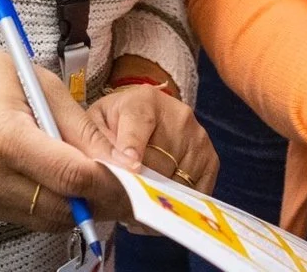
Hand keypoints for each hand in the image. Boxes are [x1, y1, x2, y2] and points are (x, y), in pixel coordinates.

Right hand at [0, 37, 129, 229]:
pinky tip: (58, 180)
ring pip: (45, 219)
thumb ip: (81, 128)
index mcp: (4, 137)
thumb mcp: (41, 84)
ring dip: (76, 205)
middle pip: (61, 208)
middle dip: (99, 200)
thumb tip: (119, 163)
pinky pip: (25, 215)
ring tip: (95, 181)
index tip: (135, 179)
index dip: (109, 182)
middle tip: (126, 187)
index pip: (70, 176)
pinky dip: (49, 203)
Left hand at [89, 83, 218, 193]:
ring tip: (136, 204)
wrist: (141, 117)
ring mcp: (198, 137)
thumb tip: (110, 168)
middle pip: (159, 162)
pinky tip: (157, 205)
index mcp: (143, 101)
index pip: (139, 124)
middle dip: (139, 185)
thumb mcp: (96, 124)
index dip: (133, 148)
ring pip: (177, 181)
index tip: (131, 168)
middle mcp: (178, 116)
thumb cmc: (115, 124)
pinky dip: (176, 205)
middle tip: (121, 202)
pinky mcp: (210, 159)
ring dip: (157, 198)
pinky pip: (195, 192)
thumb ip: (97, 143)